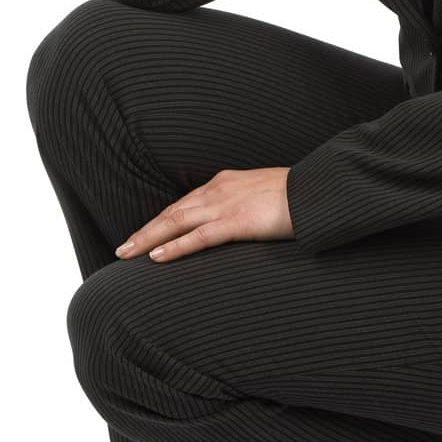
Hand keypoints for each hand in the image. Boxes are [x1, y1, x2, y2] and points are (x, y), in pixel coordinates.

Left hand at [115, 167, 294, 261]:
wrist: (319, 191)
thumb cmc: (299, 195)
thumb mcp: (266, 194)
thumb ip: (247, 205)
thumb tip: (242, 221)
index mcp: (226, 183)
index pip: (185, 203)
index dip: (162, 221)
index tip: (145, 234)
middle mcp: (219, 190)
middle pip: (172, 212)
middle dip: (145, 231)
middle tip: (123, 248)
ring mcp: (226, 205)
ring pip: (176, 223)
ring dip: (148, 239)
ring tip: (127, 254)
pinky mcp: (237, 222)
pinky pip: (198, 238)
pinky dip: (174, 247)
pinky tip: (156, 258)